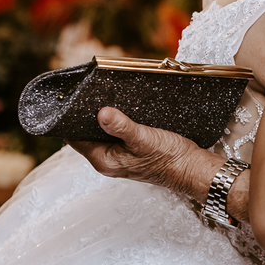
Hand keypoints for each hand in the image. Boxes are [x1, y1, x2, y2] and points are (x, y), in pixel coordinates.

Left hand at [68, 107, 219, 199]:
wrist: (191, 169)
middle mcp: (108, 161)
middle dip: (88, 118)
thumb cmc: (169, 158)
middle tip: (92, 95)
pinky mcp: (132, 152)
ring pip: (102, 135)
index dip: (72, 121)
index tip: (74, 101)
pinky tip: (124, 112)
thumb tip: (100, 113)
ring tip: (106, 100)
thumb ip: (121, 126)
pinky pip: (116, 135)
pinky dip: (116, 124)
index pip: (75, 139)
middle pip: (87, 136)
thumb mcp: (143, 138)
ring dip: (103, 120)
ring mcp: (120, 157)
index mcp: (104, 160)